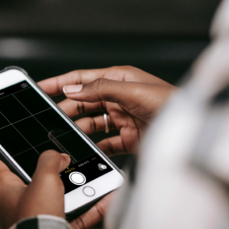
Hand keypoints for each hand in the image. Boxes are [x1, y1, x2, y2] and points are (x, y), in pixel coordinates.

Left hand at [0, 152, 112, 228]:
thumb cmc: (34, 218)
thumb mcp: (43, 178)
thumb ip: (50, 160)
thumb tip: (59, 157)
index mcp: (4, 188)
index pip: (1, 162)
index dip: (8, 149)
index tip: (20, 142)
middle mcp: (16, 204)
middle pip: (34, 179)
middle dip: (52, 169)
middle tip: (66, 158)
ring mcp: (35, 218)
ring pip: (57, 198)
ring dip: (75, 188)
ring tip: (92, 175)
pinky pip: (75, 216)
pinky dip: (90, 208)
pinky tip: (107, 198)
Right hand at [38, 66, 175, 155]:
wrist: (188, 131)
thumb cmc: (170, 103)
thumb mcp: (131, 91)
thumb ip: (100, 89)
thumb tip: (73, 89)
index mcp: (118, 79)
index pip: (82, 79)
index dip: (60, 82)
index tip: (41, 87)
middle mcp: (118, 97)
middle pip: (83, 102)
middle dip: (66, 108)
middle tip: (51, 117)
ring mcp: (121, 118)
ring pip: (90, 122)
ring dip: (78, 128)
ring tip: (65, 134)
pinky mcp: (127, 137)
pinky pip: (103, 142)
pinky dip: (93, 146)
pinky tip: (86, 149)